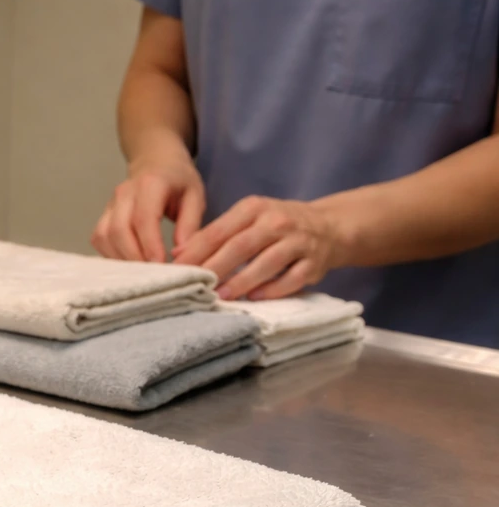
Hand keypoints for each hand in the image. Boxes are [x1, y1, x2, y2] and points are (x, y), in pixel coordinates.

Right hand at [91, 155, 204, 262]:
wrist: (156, 162)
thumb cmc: (179, 182)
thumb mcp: (195, 197)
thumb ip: (190, 225)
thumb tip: (181, 254)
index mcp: (150, 184)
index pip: (144, 218)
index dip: (150, 245)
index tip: (161, 266)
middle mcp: (124, 193)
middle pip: (118, 230)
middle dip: (133, 257)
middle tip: (151, 275)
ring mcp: (110, 204)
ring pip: (104, 237)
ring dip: (120, 259)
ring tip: (141, 273)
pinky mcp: (103, 216)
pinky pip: (99, 240)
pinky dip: (111, 255)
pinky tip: (128, 264)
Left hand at [173, 195, 349, 299]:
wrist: (329, 227)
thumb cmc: (276, 226)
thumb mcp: (246, 220)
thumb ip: (214, 235)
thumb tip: (178, 254)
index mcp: (254, 208)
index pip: (219, 230)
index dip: (197, 251)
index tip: (177, 269)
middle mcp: (277, 221)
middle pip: (241, 246)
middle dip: (216, 267)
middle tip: (196, 286)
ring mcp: (298, 242)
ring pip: (266, 263)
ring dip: (241, 282)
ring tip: (221, 296)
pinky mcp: (314, 263)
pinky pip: (291, 279)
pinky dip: (272, 290)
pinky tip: (254, 298)